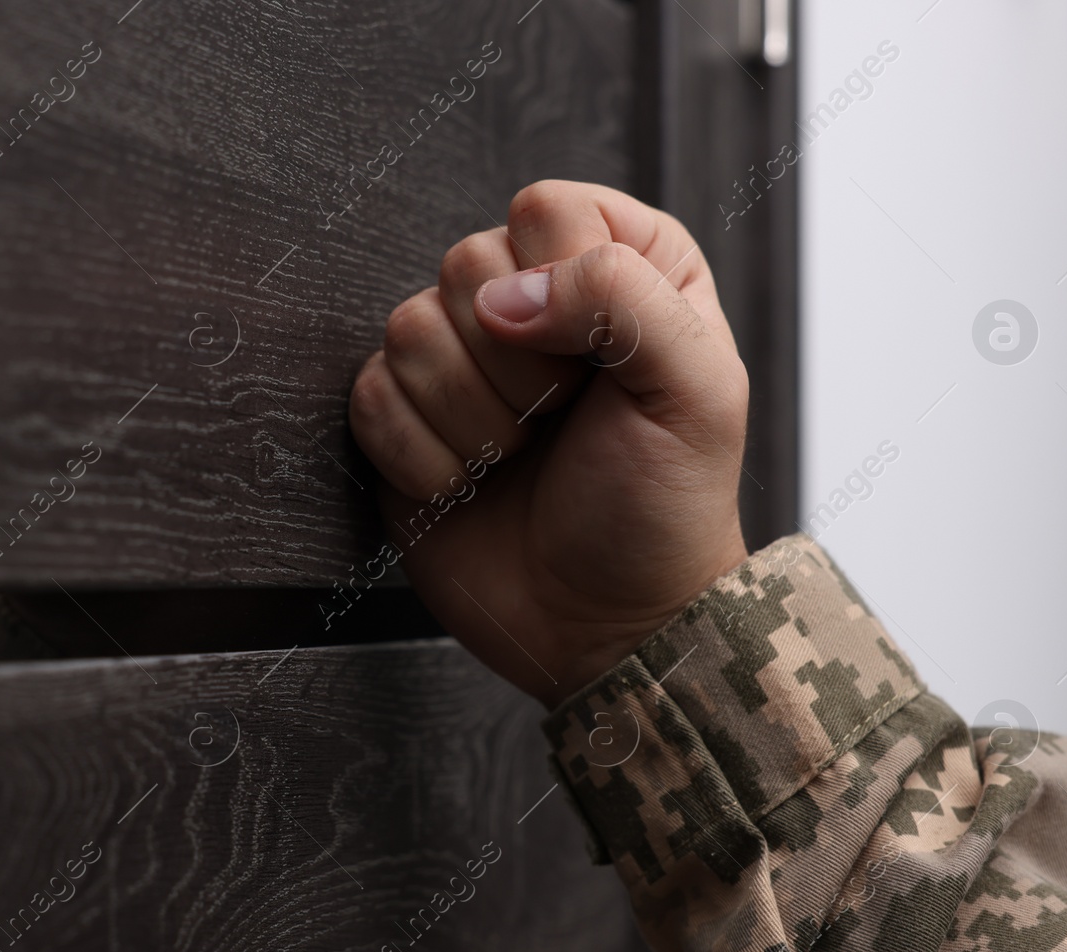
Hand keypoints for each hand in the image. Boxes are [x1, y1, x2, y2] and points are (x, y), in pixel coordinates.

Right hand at [347, 181, 750, 702]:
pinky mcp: (405, 418)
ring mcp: (463, 359)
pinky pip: (369, 395)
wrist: (604, 625)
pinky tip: (467, 484)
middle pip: (465, 263)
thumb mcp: (696, 393)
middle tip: (556, 423)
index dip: (559, 283)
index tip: (592, 362)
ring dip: (468, 417)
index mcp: (621, 267)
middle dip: (513, 366)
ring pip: (407, 328)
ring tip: (515, 458)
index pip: (547, 210)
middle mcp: (537, 300)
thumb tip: (502, 296)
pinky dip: (420, 456)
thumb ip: (624, 300)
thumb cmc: (664, 511)